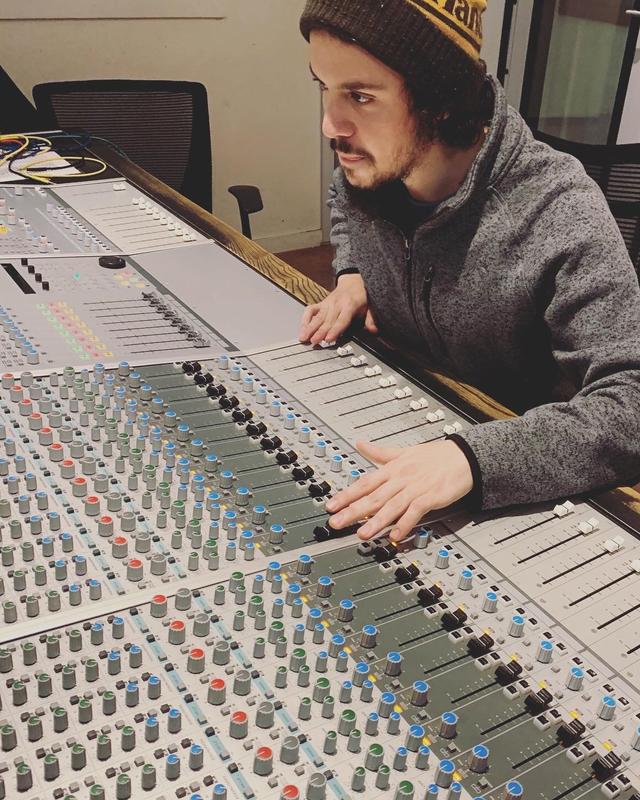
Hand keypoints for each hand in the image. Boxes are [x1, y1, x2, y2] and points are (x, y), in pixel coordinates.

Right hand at [298, 273, 377, 344]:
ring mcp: (327, 303)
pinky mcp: (321, 303)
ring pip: (317, 316)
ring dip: (309, 327)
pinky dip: (305, 318)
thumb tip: (374, 331)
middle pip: (327, 320)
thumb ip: (371, 319)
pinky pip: (311, 310)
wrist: (353, 282)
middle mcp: (336, 304)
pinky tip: (302, 328)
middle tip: (313, 342)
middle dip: (319, 332)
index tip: (328, 339)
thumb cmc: (361, 296)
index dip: (334, 330)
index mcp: (349, 305)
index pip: (341, 320)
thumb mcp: (370, 307)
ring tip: (303, 337)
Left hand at [326, 439, 473, 541]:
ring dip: (376, 521)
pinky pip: (415, 512)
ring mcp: (415, 488)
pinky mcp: (430, 497)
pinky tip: (395, 536)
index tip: (331, 506)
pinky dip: (405, 524)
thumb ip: (380, 452)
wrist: (464, 457)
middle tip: (336, 523)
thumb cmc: (435, 455)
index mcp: (392, 468)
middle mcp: (401, 478)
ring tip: (361, 534)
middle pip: (373, 496)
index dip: (346, 495)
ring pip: (391, 506)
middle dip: (353, 510)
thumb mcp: (404, 451)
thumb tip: (360, 444)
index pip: (364, 482)